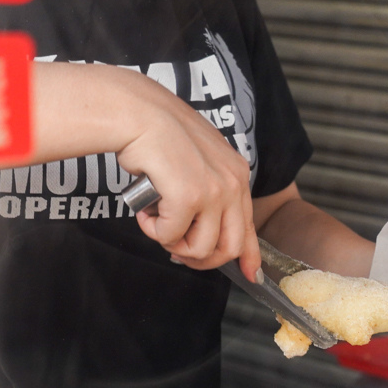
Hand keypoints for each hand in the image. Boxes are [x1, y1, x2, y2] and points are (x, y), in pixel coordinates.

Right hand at [30, 62, 261, 280]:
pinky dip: (152, 230)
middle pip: (229, 248)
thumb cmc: (159, 135)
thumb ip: (208, 192)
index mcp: (237, 176)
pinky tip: (144, 212)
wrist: (137, 112)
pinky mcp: (190, 196)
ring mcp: (214, 191)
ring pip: (200, 248)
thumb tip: (201, 232)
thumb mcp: (197, 163)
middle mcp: (233, 184)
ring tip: (156, 222)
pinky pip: (171, 236)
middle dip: (201, 260)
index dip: (249, 257)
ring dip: (172, 243)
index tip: (250, 275)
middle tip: (177, 251)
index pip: (249, 226)